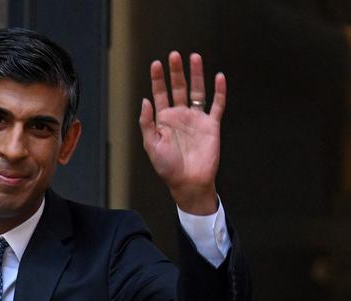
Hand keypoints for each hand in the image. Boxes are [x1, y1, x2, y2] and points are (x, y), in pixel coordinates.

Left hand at [139, 51, 225, 214]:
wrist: (188, 182)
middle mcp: (180, 116)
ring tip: (194, 57)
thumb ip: (147, 122)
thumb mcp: (151, 145)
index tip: (156, 64)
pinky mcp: (211, 125)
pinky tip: (219, 77)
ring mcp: (196, 119)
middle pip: (178, 88)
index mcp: (164, 120)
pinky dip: (219, 91)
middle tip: (175, 55)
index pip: (160, 94)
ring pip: (197, 91)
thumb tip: (144, 100)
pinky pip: (217, 105)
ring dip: (196, 75)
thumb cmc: (167, 167)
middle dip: (176, 72)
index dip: (158, 79)